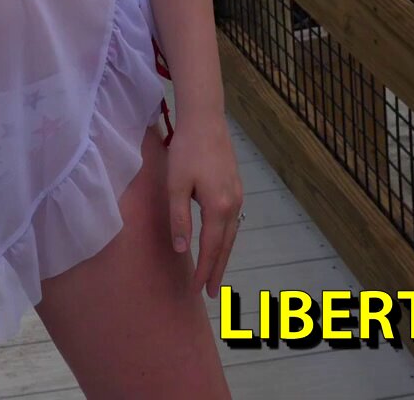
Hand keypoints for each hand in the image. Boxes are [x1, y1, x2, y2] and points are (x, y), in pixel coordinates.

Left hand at [166, 119, 242, 295]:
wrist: (205, 120)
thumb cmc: (186, 151)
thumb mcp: (176, 185)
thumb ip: (179, 219)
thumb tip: (182, 249)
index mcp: (218, 207)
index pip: (212, 247)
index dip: (204, 270)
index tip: (197, 290)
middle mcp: (233, 204)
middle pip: (226, 245)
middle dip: (218, 270)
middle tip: (210, 293)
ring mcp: (237, 195)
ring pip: (231, 234)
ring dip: (223, 255)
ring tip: (215, 273)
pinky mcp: (235, 187)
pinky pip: (232, 222)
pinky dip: (226, 238)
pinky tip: (220, 243)